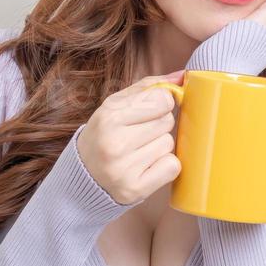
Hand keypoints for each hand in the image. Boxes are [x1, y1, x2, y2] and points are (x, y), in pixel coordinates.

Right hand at [77, 70, 183, 205]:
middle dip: (158, 126)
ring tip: (138, 152)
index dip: (161, 104)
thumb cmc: (105, 134)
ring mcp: (124, 169)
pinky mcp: (135, 189)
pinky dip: (164, 166)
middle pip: (167, 122)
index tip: (150, 111)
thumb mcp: (116, 105)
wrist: (82, 176)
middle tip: (138, 135)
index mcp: (109, 116)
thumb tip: (183, 77)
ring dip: (160, 147)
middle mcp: (114, 143)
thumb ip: (148, 88)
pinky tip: (146, 167)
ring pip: (169, 144)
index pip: (162, 100)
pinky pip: (172, 167)